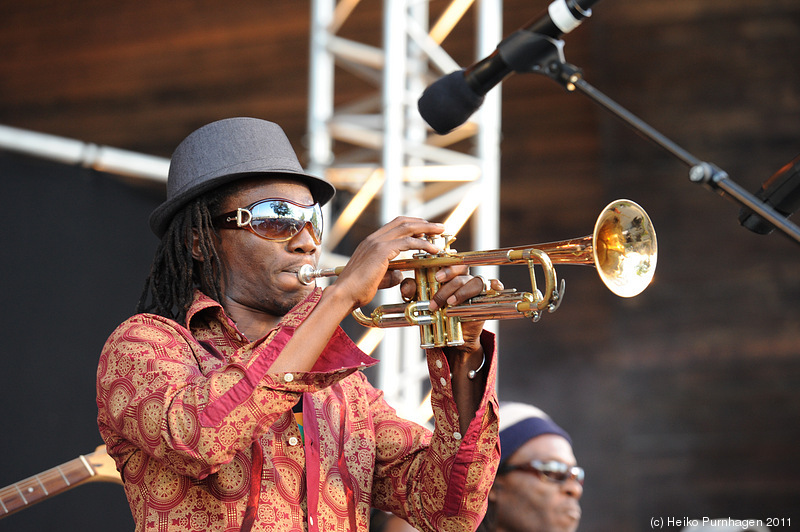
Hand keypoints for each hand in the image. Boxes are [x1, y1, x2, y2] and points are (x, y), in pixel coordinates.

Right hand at [330, 217, 445, 310]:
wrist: (344, 294)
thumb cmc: (358, 290)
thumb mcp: (378, 279)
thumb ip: (390, 274)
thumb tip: (400, 274)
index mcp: (371, 243)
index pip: (395, 225)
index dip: (412, 224)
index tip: (426, 229)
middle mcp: (373, 239)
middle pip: (403, 222)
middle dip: (423, 223)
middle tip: (438, 227)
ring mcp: (376, 243)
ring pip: (406, 228)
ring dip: (426, 229)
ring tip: (439, 232)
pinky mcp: (381, 251)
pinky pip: (407, 242)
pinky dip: (422, 244)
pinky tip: (432, 250)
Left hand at [399, 266, 503, 350]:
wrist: (453, 335)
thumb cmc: (437, 312)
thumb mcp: (422, 302)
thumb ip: (413, 292)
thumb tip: (407, 286)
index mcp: (449, 274)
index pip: (449, 262)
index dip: (444, 266)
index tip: (435, 276)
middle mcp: (463, 277)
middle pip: (461, 270)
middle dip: (449, 280)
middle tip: (437, 292)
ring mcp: (476, 287)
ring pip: (474, 281)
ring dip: (462, 291)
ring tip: (450, 303)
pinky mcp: (486, 297)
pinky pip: (494, 287)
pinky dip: (495, 285)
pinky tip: (494, 287)